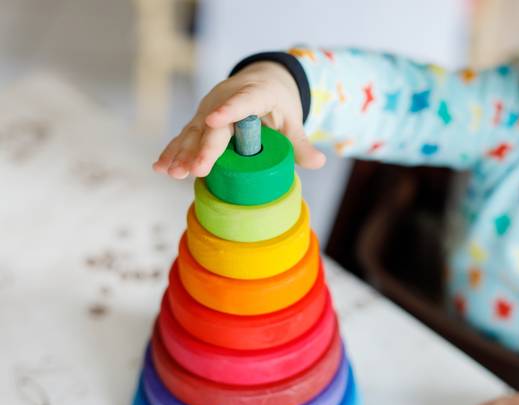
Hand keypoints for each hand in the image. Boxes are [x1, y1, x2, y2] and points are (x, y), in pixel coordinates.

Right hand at [152, 61, 325, 178]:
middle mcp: (227, 98)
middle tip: (196, 169)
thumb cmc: (277, 102)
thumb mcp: (292, 121)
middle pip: (215, 126)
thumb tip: (319, 163)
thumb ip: (301, 143)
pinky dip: (174, 151)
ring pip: (194, 132)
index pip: (243, 101)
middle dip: (204, 148)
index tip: (214, 120)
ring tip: (172, 172)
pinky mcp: (200, 121)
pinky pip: (186, 137)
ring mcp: (210, 109)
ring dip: (182, 153)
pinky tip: (161, 167)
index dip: (229, 110)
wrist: (261, 81)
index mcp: (256, 93)